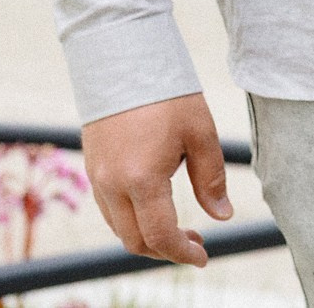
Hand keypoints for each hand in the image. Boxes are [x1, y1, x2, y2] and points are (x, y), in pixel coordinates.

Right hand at [79, 93, 232, 265]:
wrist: (122, 57)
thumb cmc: (167, 93)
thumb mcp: (201, 133)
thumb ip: (211, 179)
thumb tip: (221, 216)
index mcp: (141, 179)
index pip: (160, 235)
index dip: (183, 253)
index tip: (203, 257)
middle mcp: (112, 185)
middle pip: (135, 240)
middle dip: (166, 250)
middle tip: (196, 241)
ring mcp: (97, 177)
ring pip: (118, 227)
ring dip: (147, 236)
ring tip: (179, 225)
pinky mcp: (92, 166)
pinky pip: (108, 208)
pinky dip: (131, 218)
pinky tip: (154, 205)